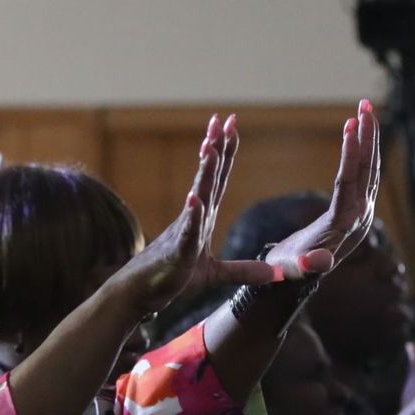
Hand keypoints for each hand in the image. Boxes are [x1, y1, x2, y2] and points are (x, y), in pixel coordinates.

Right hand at [101, 115, 273, 318]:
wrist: (140, 294)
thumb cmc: (172, 277)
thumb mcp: (214, 275)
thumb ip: (242, 270)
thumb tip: (273, 273)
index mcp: (203, 218)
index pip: (218, 179)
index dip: (226, 152)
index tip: (231, 124)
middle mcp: (193, 218)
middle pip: (209, 178)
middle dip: (216, 148)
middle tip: (222, 120)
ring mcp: (183, 232)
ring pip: (198, 197)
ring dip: (204, 173)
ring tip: (210, 147)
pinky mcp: (176, 252)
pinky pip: (186, 232)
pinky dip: (191, 215)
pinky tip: (195, 199)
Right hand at [263, 101, 381, 279]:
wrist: (296, 276)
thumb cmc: (288, 270)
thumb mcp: (293, 269)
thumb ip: (306, 267)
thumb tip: (314, 264)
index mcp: (344, 226)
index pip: (350, 183)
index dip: (351, 155)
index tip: (350, 127)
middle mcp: (360, 216)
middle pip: (366, 171)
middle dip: (367, 137)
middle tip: (364, 105)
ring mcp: (361, 211)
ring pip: (369, 169)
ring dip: (367, 138)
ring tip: (364, 108)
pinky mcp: (356, 207)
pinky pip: (362, 173)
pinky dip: (360, 150)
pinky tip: (355, 130)